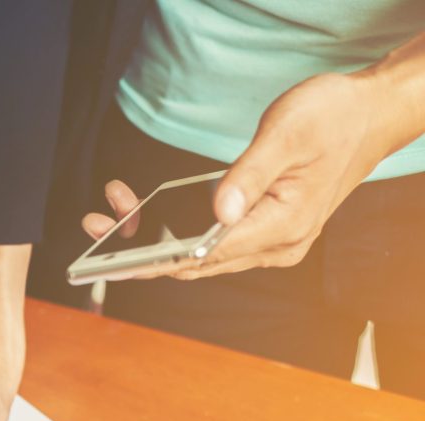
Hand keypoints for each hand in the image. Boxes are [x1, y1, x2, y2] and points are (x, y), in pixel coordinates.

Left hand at [83, 71, 412, 280]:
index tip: (114, 258)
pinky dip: (173, 228)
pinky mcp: (259, 231)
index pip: (206, 256)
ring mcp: (268, 243)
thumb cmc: (332, 117)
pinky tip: (142, 208)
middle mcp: (274, 246)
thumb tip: (215, 212)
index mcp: (281, 228)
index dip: (156, 260)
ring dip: (151, 238)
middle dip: (139, 250)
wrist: (370, 115)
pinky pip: (209, 241)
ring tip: (110, 209)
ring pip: (197, 254)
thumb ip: (248, 175)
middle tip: (92, 226)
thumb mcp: (287, 134)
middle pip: (193, 262)